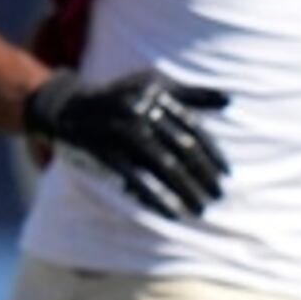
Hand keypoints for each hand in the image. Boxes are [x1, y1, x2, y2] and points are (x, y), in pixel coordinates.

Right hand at [24, 68, 229, 219]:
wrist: (69, 107)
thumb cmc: (120, 96)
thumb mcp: (153, 86)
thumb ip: (191, 95)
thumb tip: (231, 100)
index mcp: (156, 95)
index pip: (193, 128)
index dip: (212, 153)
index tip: (227, 174)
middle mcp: (140, 111)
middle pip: (182, 148)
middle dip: (204, 175)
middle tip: (218, 195)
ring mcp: (122, 133)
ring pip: (163, 167)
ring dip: (185, 190)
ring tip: (200, 208)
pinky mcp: (106, 153)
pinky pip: (136, 180)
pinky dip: (156, 198)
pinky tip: (172, 213)